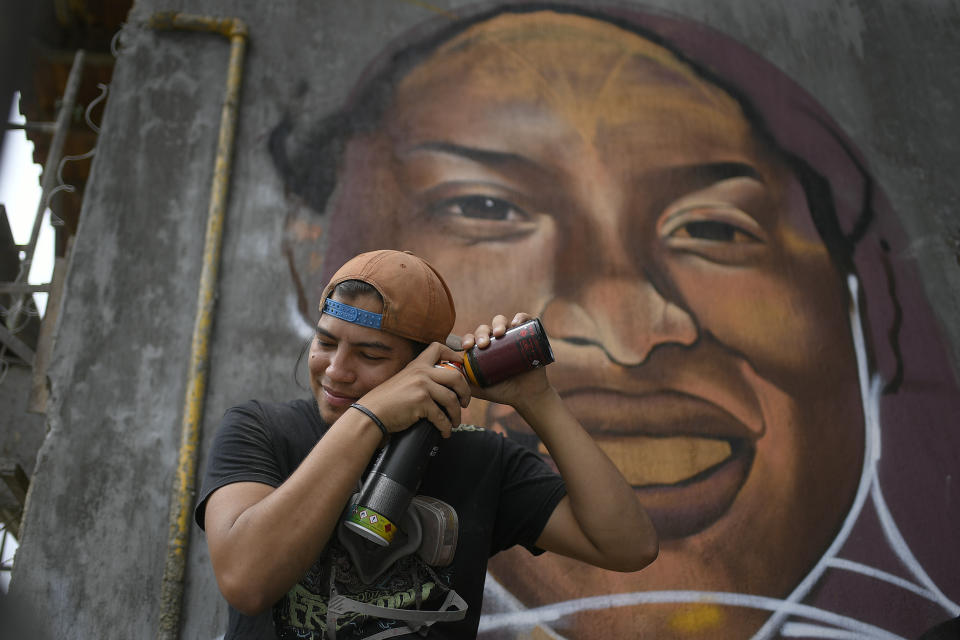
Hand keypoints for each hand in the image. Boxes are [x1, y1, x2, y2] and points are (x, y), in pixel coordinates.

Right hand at [355, 342, 469, 437]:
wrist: (371, 413)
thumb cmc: (386, 401)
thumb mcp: (403, 381)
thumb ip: (419, 379)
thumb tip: (440, 387)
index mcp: (417, 365)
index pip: (438, 348)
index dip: (454, 354)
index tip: (461, 366)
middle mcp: (421, 372)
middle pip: (456, 376)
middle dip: (465, 391)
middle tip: (465, 402)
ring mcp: (422, 386)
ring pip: (452, 399)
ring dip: (457, 414)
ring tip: (455, 422)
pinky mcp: (421, 402)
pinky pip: (442, 416)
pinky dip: (446, 426)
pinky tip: (445, 431)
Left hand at [461, 313, 552, 408]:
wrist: (526, 396)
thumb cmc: (501, 391)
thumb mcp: (479, 389)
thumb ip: (463, 383)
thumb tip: (446, 374)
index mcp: (483, 349)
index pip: (472, 338)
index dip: (468, 339)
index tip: (467, 346)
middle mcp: (496, 340)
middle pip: (485, 328)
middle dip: (482, 333)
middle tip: (484, 344)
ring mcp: (512, 336)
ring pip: (501, 321)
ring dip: (498, 323)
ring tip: (500, 333)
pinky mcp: (528, 335)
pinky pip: (524, 320)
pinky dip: (520, 317)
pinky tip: (516, 323)